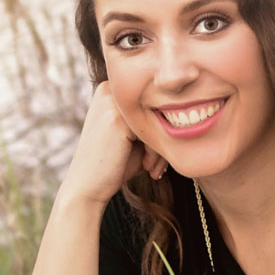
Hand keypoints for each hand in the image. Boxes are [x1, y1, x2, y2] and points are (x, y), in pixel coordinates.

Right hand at [59, 80, 167, 206]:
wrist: (87, 186)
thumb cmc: (112, 163)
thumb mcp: (132, 137)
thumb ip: (150, 121)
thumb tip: (187, 114)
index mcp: (111, 89)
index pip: (149, 102)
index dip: (159, 128)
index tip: (159, 157)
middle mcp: (110, 88)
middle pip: (154, 107)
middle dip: (162, 137)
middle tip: (158, 166)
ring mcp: (112, 101)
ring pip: (155, 118)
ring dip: (160, 147)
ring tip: (154, 168)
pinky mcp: (117, 118)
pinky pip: (152, 130)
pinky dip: (155, 151)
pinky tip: (147, 168)